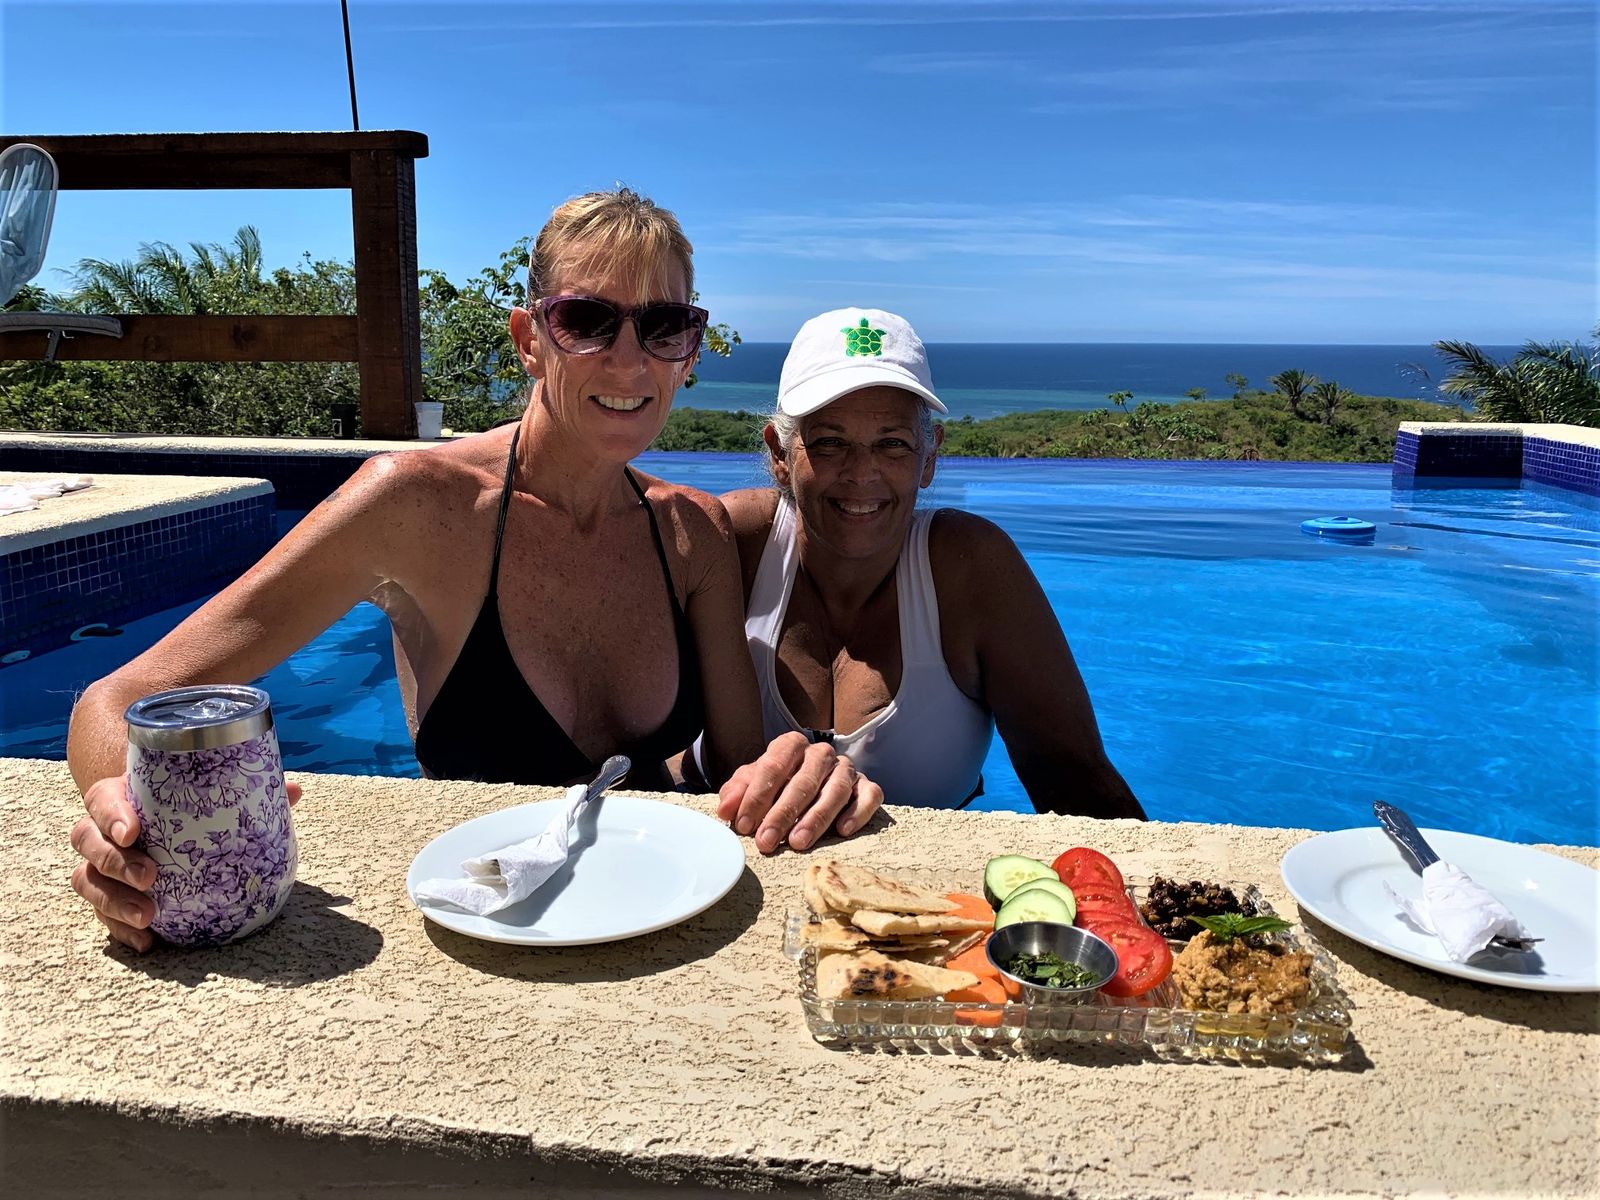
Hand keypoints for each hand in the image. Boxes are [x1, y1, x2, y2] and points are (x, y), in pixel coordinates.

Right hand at [69, 774, 302, 951]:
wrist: (158, 822)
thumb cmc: (184, 804)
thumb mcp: (209, 793)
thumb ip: (247, 790)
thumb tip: (293, 791)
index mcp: (120, 796)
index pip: (101, 800)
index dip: (112, 815)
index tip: (134, 831)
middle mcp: (101, 831)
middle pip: (87, 842)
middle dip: (116, 862)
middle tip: (151, 877)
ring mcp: (100, 866)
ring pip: (87, 880)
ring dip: (114, 900)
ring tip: (149, 916)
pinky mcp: (106, 897)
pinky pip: (102, 915)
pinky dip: (121, 930)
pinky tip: (148, 942)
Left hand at [716, 732, 882, 853]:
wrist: (811, 786)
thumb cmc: (777, 786)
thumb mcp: (753, 785)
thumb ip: (737, 793)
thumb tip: (725, 810)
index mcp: (791, 745)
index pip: (774, 765)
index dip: (757, 796)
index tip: (744, 824)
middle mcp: (821, 754)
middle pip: (804, 781)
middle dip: (783, 813)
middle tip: (767, 841)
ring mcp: (847, 769)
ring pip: (837, 789)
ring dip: (817, 818)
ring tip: (798, 843)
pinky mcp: (867, 786)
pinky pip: (870, 795)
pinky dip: (858, 812)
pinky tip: (842, 830)